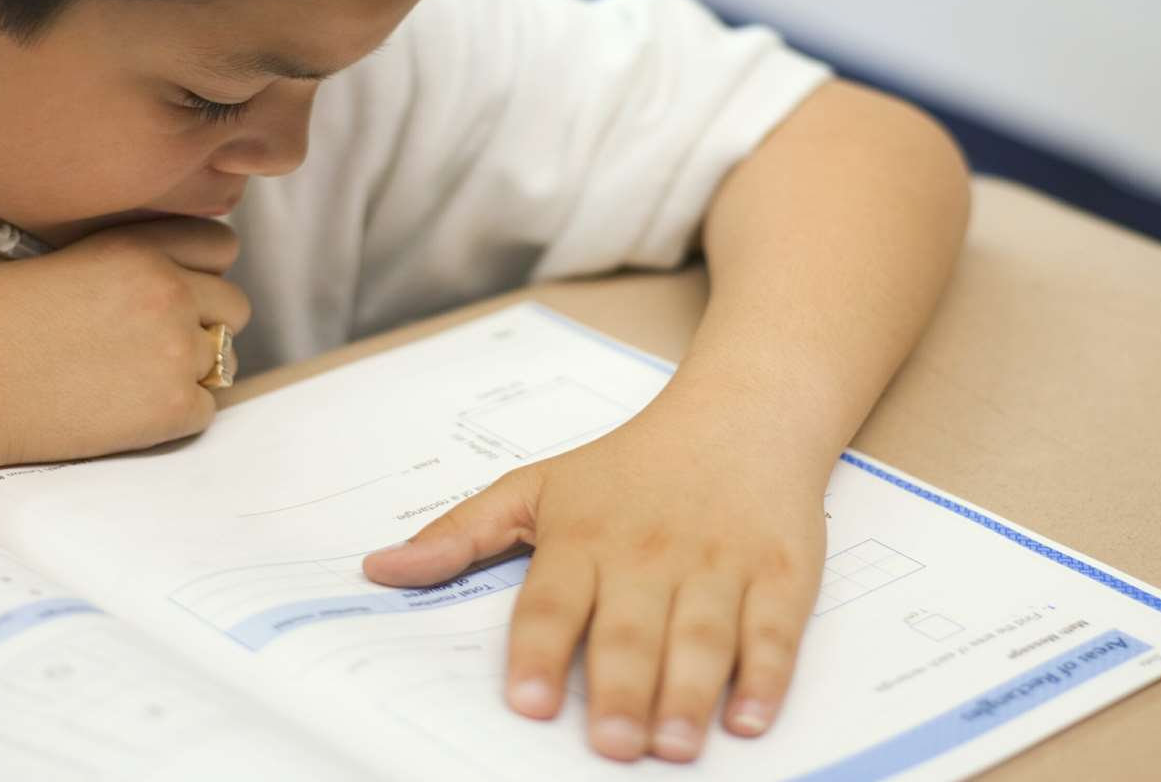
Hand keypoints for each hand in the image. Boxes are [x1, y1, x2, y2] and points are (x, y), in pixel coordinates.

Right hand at [0, 217, 249, 466]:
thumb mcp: (48, 259)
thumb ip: (111, 260)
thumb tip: (135, 272)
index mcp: (137, 248)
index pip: (220, 245)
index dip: (203, 270)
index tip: (182, 289)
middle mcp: (168, 291)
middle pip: (234, 306)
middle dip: (205, 323)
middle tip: (157, 346)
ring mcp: (175, 351)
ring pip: (225, 359)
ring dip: (194, 371)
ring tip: (137, 382)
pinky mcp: (171, 408)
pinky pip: (206, 409)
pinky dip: (177, 416)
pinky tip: (128, 414)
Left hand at [362, 397, 828, 762]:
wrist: (744, 414)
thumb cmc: (631, 465)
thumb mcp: (537, 486)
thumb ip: (461, 534)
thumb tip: (380, 569)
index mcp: (584, 535)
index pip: (552, 601)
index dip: (537, 651)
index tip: (523, 702)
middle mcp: (648, 552)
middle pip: (629, 629)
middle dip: (619, 690)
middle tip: (610, 747)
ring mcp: (718, 563)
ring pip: (701, 636)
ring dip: (687, 694)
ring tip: (671, 747)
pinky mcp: (779, 573)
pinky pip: (774, 631)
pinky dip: (765, 677)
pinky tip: (748, 718)